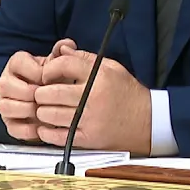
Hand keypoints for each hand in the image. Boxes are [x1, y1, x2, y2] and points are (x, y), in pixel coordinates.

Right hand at [0, 39, 77, 141]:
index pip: (18, 63)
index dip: (36, 72)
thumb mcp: (56, 64)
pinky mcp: (10, 122)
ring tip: (42, 111)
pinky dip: (27, 130)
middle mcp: (6, 82)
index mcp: (17, 63)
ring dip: (25, 110)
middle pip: (5, 85)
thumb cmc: (52, 79)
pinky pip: (12, 128)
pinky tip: (41, 128)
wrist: (50, 99)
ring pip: (4, 107)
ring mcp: (5, 102)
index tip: (49, 78)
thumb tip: (67, 44)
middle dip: (28, 92)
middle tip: (45, 97)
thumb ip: (60, 53)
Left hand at [34, 47, 150, 153]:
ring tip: (44, 109)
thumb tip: (62, 50)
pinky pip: (59, 136)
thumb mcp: (112, 68)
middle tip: (40, 93)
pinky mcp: (89, 139)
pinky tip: (46, 127)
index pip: (63, 65)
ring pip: (51, 114)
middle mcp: (93, 97)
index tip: (46, 74)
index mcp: (99, 76)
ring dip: (42, 111)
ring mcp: (90, 119)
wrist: (149, 121)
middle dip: (41, 92)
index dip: (49, 69)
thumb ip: (85, 58)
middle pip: (52, 92)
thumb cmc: (128, 93)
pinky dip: (47, 132)